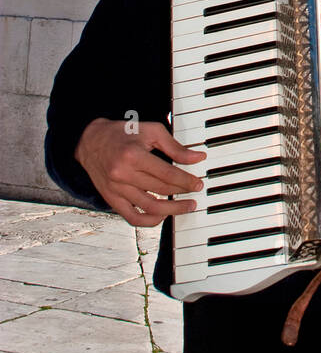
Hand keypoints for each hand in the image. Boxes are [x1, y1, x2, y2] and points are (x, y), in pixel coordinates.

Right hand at [74, 117, 205, 227]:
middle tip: (196, 193)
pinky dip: (150, 221)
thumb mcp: (151, 131)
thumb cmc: (123, 133)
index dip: (186, 181)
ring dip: (172, 210)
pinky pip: (132, 217)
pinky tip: (163, 215)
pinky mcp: (111, 199)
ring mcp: (116, 189)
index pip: (167, 174)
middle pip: (160, 190)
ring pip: (149, 207)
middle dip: (182, 193)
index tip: (198, 184)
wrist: (90, 141)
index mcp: (133, 155)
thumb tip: (197, 157)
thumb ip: (175, 147)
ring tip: (186, 207)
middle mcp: (123, 174)